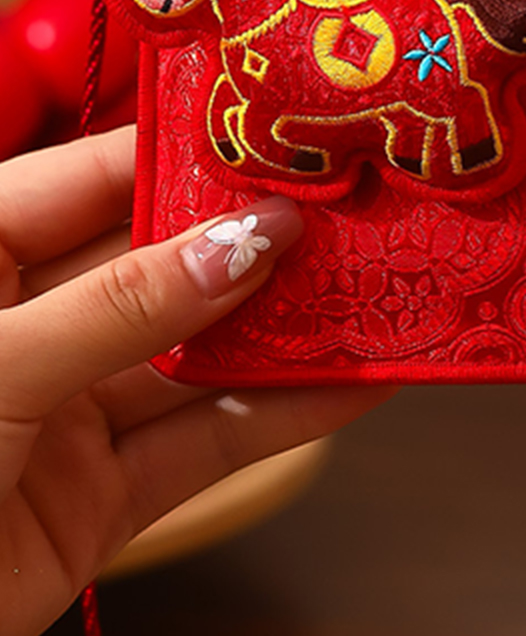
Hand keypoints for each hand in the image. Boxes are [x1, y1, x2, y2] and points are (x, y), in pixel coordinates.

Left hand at [0, 126, 389, 635]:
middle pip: (164, 267)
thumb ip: (126, 304)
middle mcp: (28, 327)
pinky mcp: (100, 500)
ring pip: (198, 357)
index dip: (188, 156)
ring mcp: (67, 414)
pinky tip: (354, 384)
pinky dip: (282, 418)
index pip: (92, 179)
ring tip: (380, 288)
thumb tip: (249, 240)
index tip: (286, 135)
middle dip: (261, 243)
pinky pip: (204, 446)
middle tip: (359, 211)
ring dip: (289, 330)